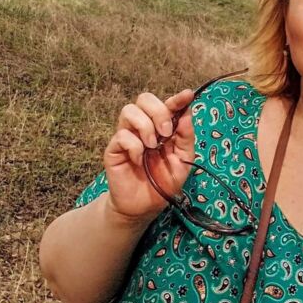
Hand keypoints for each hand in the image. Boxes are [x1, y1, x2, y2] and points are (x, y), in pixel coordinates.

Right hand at [103, 88, 195, 223]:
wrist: (145, 207)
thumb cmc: (164, 182)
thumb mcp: (183, 160)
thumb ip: (186, 137)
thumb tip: (186, 112)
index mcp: (161, 126)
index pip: (166, 104)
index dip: (177, 99)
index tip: (187, 95)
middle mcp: (143, 127)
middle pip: (144, 98)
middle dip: (158, 111)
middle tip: (166, 133)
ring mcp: (127, 136)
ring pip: (129, 110)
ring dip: (145, 126)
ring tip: (153, 146)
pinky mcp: (114, 149)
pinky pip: (121, 135)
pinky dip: (134, 146)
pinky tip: (140, 160)